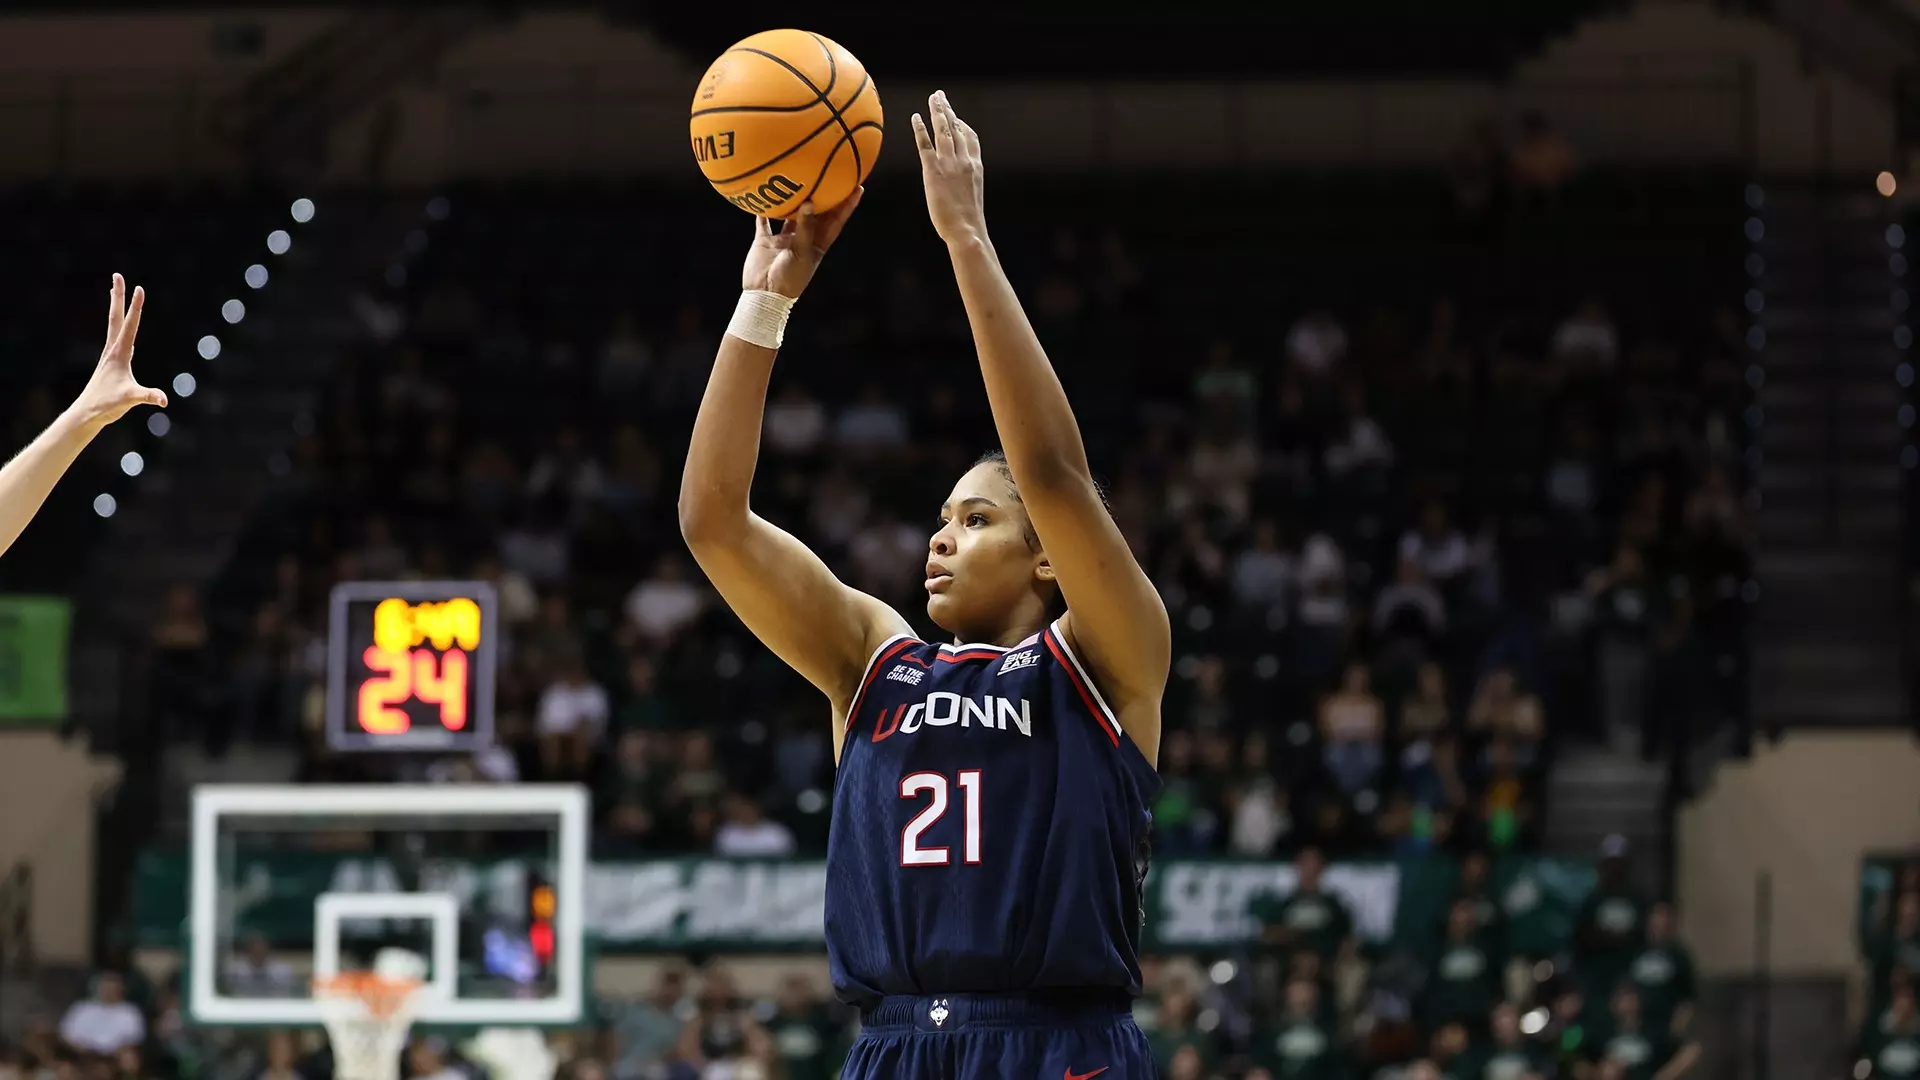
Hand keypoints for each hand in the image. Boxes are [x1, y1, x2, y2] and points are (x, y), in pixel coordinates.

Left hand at [74, 274, 166, 428]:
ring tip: (115, 291)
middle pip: (115, 317)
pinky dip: (119, 324)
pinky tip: (123, 326)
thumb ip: (147, 396)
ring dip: (116, 306)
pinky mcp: (111, 362)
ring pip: (114, 324)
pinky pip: (117, 336)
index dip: (136, 307)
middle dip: (118, 296)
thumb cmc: (107, 405)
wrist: (87, 413)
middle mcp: (112, 350)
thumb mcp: (129, 399)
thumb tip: (163, 400)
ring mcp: (111, 355)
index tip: (140, 288)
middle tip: (117, 276)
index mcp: (119, 354)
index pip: (130, 325)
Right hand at [740, 188, 862, 298]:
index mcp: (818, 245)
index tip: (858, 187)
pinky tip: (762, 192)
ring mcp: (784, 240)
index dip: (848, 205)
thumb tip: (809, 202)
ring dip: (793, 199)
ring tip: (797, 177)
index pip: (836, 221)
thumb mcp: (802, 253)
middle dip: (823, 196)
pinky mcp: (765, 241)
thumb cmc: (789, 279)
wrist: (764, 295)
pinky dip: (763, 209)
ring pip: (790, 215)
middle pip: (816, 214)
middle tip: (829, 173)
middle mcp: (802, 240)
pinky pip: (764, 221)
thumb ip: (805, 228)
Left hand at [911, 90, 986, 245]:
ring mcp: (949, 164)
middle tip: (940, 96)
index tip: (956, 116)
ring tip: (932, 98)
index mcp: (976, 166)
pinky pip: (926, 145)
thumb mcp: (972, 197)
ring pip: (943, 130)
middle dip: (948, 110)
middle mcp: (964, 160)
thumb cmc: (969, 222)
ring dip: (937, 111)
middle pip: (957, 128)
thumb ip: (965, 183)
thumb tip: (958, 185)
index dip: (963, 124)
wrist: (967, 230)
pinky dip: (920, 129)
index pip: (971, 138)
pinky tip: (916, 117)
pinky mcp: (934, 171)